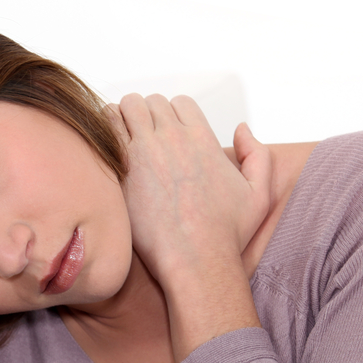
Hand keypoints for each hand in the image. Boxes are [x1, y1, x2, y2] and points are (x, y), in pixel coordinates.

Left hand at [106, 94, 271, 286]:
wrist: (195, 259)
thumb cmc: (225, 233)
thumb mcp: (259, 193)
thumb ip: (256, 155)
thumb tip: (241, 129)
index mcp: (202, 138)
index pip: (178, 103)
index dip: (170, 115)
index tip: (164, 134)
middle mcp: (172, 138)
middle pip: (149, 103)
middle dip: (143, 114)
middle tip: (138, 137)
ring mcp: (143, 151)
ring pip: (125, 108)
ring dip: (121, 117)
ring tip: (120, 139)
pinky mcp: (120, 169)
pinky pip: (105, 131)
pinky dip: (103, 133)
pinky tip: (104, 152)